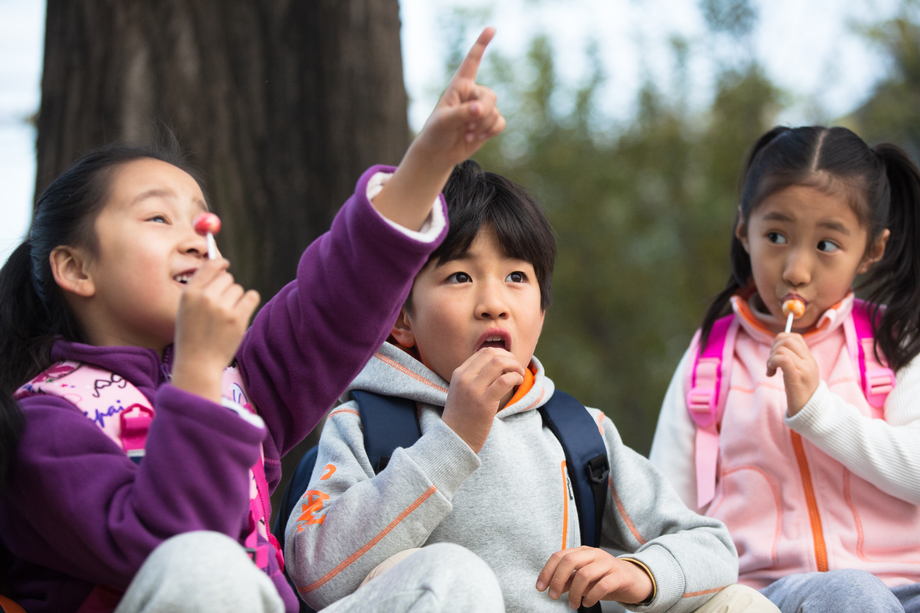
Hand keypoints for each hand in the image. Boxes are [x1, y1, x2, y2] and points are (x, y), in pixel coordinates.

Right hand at [171, 258, 260, 402]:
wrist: (198, 363)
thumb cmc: (192, 335)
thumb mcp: (185, 309)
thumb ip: (199, 288)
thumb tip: (220, 266)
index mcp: (189, 293)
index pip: (209, 266)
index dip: (219, 263)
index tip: (225, 264)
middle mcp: (205, 297)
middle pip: (227, 277)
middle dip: (227, 288)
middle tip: (221, 306)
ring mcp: (222, 308)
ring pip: (238, 289)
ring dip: (236, 299)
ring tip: (225, 317)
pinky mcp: (238, 318)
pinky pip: (252, 296)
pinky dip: (249, 302)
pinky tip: (241, 313)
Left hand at [411, 26, 504, 166]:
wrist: (439, 153)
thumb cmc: (436, 132)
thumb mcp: (444, 121)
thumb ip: (462, 113)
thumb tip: (480, 109)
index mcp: (459, 85)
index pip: (472, 61)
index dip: (481, 44)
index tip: (491, 29)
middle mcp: (472, 93)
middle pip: (490, 96)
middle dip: (482, 113)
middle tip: (467, 127)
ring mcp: (482, 108)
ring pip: (495, 111)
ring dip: (482, 127)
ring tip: (467, 134)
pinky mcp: (488, 123)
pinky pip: (500, 123)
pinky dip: (490, 132)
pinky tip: (476, 138)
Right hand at [441, 348, 523, 452]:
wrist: (454, 439)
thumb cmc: (462, 417)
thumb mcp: (461, 391)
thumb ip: (474, 377)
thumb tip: (498, 365)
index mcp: (458, 373)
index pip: (483, 352)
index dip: (501, 354)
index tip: (509, 363)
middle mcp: (464, 378)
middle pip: (492, 354)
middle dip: (510, 357)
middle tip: (517, 368)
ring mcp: (473, 390)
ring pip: (499, 363)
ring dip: (514, 366)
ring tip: (519, 375)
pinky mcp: (484, 403)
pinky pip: (504, 381)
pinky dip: (515, 377)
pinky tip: (518, 382)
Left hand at [536, 547, 653, 607]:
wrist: (635, 581)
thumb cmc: (606, 579)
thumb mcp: (584, 579)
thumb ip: (568, 581)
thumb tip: (550, 586)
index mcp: (583, 552)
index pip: (559, 556)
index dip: (547, 571)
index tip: (540, 587)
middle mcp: (594, 554)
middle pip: (569, 561)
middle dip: (557, 580)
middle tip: (553, 596)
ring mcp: (607, 563)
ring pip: (584, 574)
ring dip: (574, 593)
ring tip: (573, 604)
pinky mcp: (619, 576)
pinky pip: (602, 585)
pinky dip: (591, 597)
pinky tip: (588, 603)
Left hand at [767, 332, 818, 415]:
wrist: (811, 413)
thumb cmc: (801, 394)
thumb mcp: (799, 373)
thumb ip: (792, 359)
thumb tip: (776, 347)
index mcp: (809, 359)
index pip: (794, 337)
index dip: (780, 341)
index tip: (775, 355)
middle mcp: (809, 361)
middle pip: (787, 340)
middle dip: (773, 348)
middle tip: (771, 364)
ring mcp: (804, 369)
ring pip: (782, 349)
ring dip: (771, 358)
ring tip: (771, 370)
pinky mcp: (797, 378)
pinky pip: (784, 360)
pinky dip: (773, 362)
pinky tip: (771, 373)